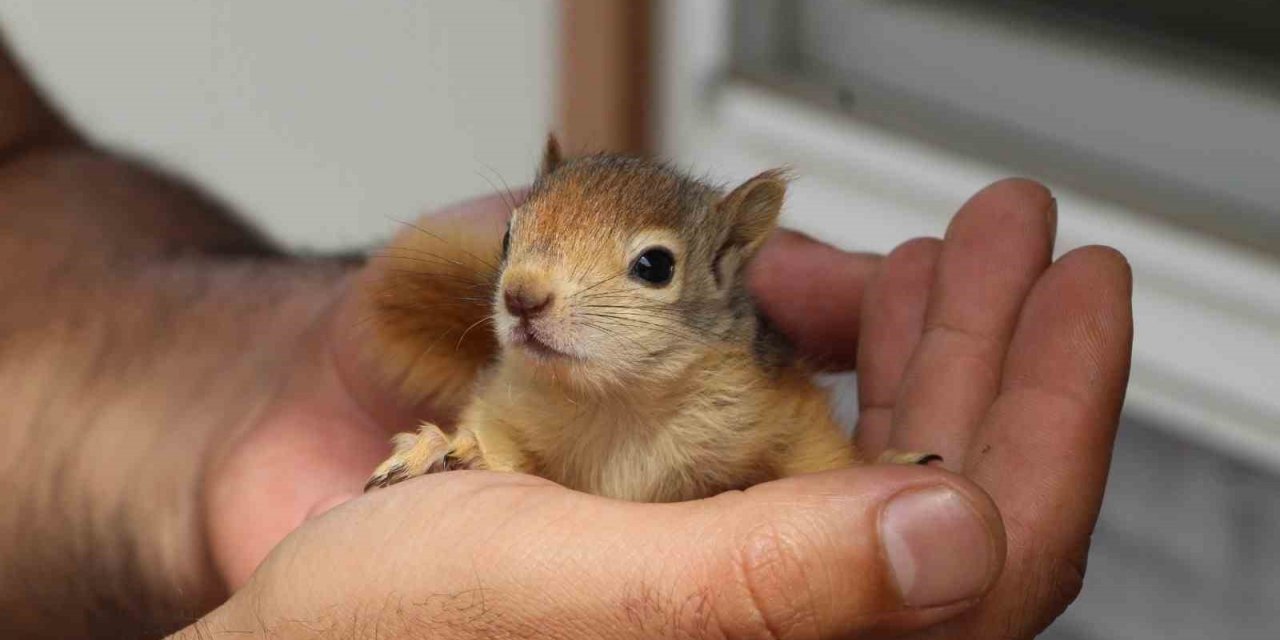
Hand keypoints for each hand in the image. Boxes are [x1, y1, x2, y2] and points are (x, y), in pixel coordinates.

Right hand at [197, 178, 1130, 638]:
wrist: (297, 602)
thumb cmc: (389, 627)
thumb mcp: (571, 591)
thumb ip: (766, 584)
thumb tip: (961, 544)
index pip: (989, 567)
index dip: (1052, 423)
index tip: (1080, 294)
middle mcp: (783, 633)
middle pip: (955, 499)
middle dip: (997, 354)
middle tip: (1027, 240)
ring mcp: (749, 585)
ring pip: (891, 465)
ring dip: (925, 347)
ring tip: (949, 252)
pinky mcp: (703, 535)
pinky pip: (811, 446)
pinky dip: (836, 360)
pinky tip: (831, 298)